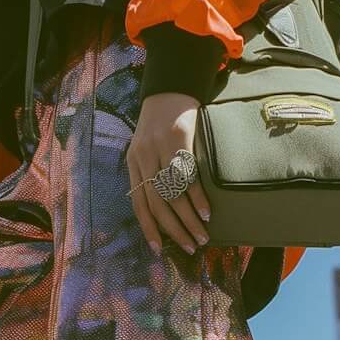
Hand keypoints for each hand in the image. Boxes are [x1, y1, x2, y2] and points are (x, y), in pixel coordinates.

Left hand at [126, 92, 210, 254]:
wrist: (170, 90)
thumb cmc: (161, 125)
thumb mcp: (148, 149)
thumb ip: (151, 174)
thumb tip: (165, 209)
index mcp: (133, 164)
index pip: (138, 204)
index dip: (148, 228)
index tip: (159, 249)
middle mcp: (143, 158)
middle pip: (156, 204)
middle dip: (174, 230)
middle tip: (191, 247)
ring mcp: (160, 149)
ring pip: (172, 194)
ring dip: (189, 220)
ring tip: (202, 235)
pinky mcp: (178, 140)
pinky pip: (187, 175)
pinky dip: (198, 198)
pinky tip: (206, 213)